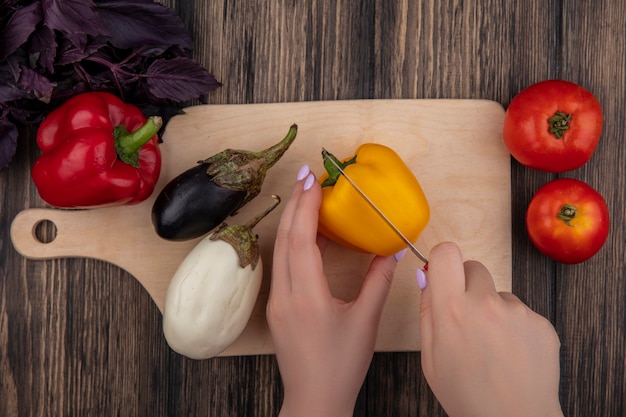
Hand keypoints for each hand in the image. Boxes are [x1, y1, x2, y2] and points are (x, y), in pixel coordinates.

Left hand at [267, 165, 398, 416]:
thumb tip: (392, 251)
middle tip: (308, 175)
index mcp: (306, 296)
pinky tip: (307, 235)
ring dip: (292, 221)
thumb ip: (379, 282)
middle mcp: (285, 294)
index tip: (314, 179)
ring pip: (280, 250)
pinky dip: (293, 243)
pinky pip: (283, 265)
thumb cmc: (341, 366)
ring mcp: (277, 301)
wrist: (314, 400)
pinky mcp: (278, 307)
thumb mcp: (366, 322)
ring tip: (308, 197)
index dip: (306, 206)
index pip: (301, 239)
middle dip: (295, 203)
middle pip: (285, 238)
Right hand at [419, 242, 563, 416]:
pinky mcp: (540, 323)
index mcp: (452, 310)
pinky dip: (516, 328)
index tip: (443, 271)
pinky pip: (522, 313)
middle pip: (474, 267)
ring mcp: (517, 312)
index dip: (442, 259)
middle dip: (468, 285)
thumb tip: (427, 278)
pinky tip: (512, 354)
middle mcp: (485, 304)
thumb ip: (428, 311)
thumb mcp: (430, 357)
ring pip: (499, 294)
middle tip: (467, 315)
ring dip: (494, 311)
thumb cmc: (467, 395)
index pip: (446, 253)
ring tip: (493, 347)